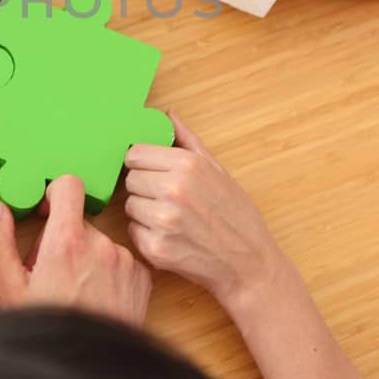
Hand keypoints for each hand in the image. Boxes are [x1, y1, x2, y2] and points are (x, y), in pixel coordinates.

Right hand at [0, 175, 151, 326]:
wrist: (87, 368)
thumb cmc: (47, 330)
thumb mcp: (9, 289)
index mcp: (66, 241)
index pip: (68, 185)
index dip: (54, 193)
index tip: (46, 212)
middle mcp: (101, 245)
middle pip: (80, 221)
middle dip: (63, 238)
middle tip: (51, 272)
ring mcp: (125, 261)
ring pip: (100, 243)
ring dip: (87, 258)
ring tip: (74, 292)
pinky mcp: (142, 277)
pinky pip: (121, 261)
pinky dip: (108, 273)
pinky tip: (97, 299)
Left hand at [123, 114, 275, 305]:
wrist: (249, 263)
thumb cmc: (236, 215)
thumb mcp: (218, 170)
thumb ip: (188, 141)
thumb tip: (167, 115)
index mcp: (188, 166)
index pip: (135, 153)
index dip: (143, 163)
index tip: (153, 172)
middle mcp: (173, 190)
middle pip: (130, 179)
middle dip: (144, 187)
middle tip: (166, 198)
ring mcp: (163, 221)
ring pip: (129, 205)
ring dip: (143, 211)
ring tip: (170, 218)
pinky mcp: (156, 249)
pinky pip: (133, 231)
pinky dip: (146, 234)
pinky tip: (169, 236)